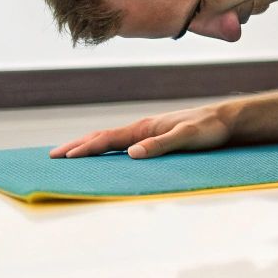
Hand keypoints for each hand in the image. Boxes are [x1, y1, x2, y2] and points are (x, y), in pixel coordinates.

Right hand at [49, 103, 234, 159]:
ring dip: (88, 145)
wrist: (225, 120)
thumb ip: (162, 144)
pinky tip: (103, 154)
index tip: (65, 157)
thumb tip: (133, 153)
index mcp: (145, 127)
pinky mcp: (153, 137)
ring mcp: (146, 131)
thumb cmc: (209, 129)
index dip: (86, 148)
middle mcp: (142, 128)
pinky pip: (122, 142)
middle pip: (103, 136)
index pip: (109, 139)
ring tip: (68, 154)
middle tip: (53, 156)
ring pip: (110, 138)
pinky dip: (105, 147)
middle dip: (77, 146)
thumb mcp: (188, 137)